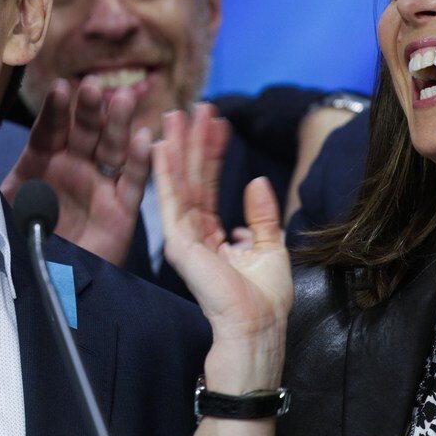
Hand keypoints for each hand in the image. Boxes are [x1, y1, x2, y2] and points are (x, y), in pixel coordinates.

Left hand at [1, 78, 151, 264]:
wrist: (46, 283)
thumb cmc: (22, 241)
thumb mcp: (4, 205)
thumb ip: (0, 177)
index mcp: (43, 162)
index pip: (49, 130)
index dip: (55, 112)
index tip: (60, 89)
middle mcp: (74, 167)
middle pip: (84, 132)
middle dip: (89, 109)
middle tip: (93, 86)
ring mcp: (99, 186)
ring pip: (111, 148)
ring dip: (117, 123)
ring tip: (121, 99)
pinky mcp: (121, 210)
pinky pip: (133, 182)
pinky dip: (141, 160)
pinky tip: (143, 137)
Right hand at [156, 104, 291, 389]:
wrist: (256, 327)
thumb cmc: (264, 301)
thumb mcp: (271, 247)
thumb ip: (261, 215)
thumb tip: (254, 182)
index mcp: (212, 237)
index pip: (209, 188)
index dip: (212, 155)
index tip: (216, 124)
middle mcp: (193, 234)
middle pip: (191, 179)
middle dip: (192, 142)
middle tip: (193, 107)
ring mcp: (183, 237)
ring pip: (180, 182)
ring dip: (178, 146)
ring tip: (178, 114)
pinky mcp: (179, 242)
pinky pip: (171, 199)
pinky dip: (166, 169)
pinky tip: (164, 144)